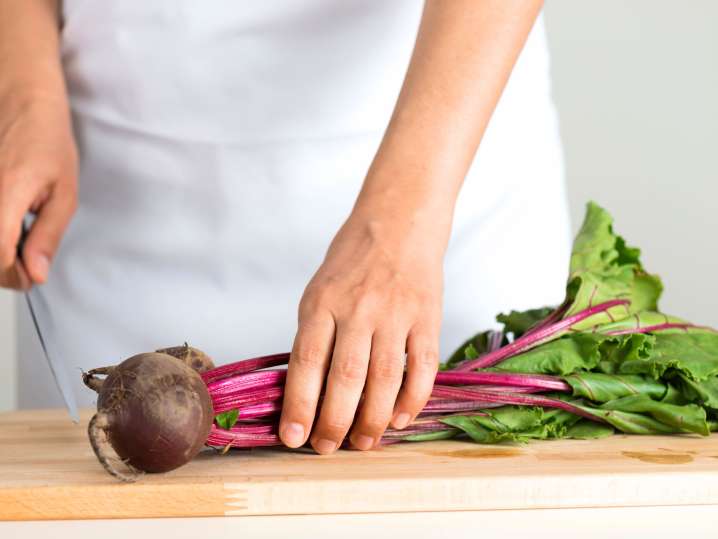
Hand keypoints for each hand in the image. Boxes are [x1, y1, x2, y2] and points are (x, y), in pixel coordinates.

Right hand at [0, 96, 77, 288]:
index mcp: (6, 194)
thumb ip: (48, 234)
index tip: (30, 279)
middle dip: (3, 270)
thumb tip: (37, 271)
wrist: (22, 100)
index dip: (13, 275)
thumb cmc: (46, 139)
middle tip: (27, 269)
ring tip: (18, 251)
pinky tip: (8, 232)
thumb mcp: (63, 192)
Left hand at [279, 208, 443, 453]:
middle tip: (327, 448)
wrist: (399, 222)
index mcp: (323, 302)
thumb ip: (315, 334)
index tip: (293, 438)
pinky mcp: (427, 318)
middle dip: (334, 422)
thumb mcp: (319, 289)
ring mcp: (396, 313)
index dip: (299, 405)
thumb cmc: (353, 260)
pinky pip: (422, 367)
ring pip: (384, 379)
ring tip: (362, 443)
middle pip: (345, 377)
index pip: (307, 362)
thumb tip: (308, 391)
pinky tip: (398, 419)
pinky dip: (412, 399)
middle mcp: (358, 309)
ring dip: (372, 419)